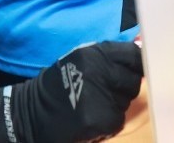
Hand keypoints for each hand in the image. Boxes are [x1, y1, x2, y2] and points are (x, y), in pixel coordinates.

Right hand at [0, 41, 144, 141]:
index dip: (136, 64)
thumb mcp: (80, 60)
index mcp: (94, 53)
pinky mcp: (99, 119)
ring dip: (116, 105)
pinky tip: (92, 118)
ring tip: (94, 104)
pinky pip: (118, 119)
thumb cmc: (59, 84)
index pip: (133, 54)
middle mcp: (99, 71)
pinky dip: (109, 122)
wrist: (31, 112)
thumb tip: (142, 51)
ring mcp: (100, 96)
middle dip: (124, 87)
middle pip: (133, 80)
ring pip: (127, 101)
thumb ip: (109, 56)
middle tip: (105, 91)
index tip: (133, 70)